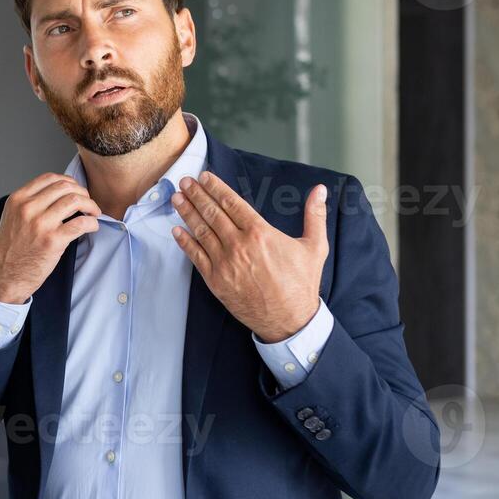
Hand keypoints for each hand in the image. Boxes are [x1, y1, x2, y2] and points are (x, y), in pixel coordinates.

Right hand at [0, 173, 100, 303]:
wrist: (4, 276)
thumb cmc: (11, 250)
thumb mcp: (13, 217)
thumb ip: (30, 203)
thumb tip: (58, 194)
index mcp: (18, 200)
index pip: (49, 178)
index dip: (68, 180)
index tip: (76, 189)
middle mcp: (28, 208)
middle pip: (65, 187)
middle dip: (82, 192)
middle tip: (88, 202)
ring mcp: (40, 224)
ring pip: (75, 201)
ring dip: (90, 205)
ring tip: (93, 213)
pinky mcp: (52, 241)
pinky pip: (81, 223)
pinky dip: (92, 223)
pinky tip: (92, 226)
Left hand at [170, 171, 326, 342]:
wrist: (289, 321)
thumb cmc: (301, 285)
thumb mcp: (315, 247)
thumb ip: (315, 215)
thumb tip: (321, 190)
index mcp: (260, 233)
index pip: (232, 203)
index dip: (215, 188)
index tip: (204, 177)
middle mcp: (239, 245)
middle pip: (212, 213)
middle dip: (196, 195)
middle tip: (184, 182)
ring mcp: (225, 264)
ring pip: (201, 232)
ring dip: (187, 213)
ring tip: (177, 199)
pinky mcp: (216, 281)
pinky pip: (196, 257)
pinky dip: (185, 242)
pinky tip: (177, 230)